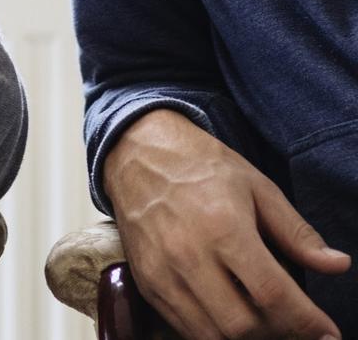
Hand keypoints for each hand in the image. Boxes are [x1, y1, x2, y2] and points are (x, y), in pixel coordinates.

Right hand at [104, 110, 349, 338]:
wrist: (136, 151)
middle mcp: (189, 255)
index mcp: (223, 226)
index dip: (307, 322)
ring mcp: (163, 273)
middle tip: (295, 324)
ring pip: (213, 336)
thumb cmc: (200, 164)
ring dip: (246, 337)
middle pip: (243, 326)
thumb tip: (336, 265)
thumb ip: (296, 232)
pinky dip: (214, 332)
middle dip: (279, 333)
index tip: (327, 332)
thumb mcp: (256, 186)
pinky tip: (230, 314)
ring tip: (264, 321)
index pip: (273, 295)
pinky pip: (184, 330)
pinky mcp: (146, 283)